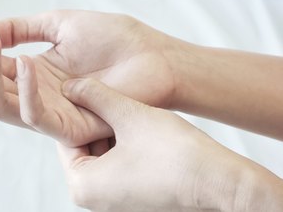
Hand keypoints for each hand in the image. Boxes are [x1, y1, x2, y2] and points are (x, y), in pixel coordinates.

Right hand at [0, 2, 174, 145]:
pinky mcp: (69, 125)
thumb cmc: (114, 40)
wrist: (154, 57)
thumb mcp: (60, 25)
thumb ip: (22, 28)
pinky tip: (24, 62)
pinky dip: (23, 90)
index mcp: (31, 72)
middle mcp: (34, 94)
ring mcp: (50, 111)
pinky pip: (34, 115)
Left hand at [58, 78, 282, 211]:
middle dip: (96, 120)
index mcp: (82, 185)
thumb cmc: (175, 153)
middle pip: (84, 146)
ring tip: (123, 107)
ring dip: (111, 129)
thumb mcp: (130, 115)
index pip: (67, 139)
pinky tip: (136, 125)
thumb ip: (97, 97)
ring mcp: (112, 199)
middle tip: (103, 93)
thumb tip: (71, 86)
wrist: (218, 182)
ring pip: (101, 152)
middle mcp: (92, 198)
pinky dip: (122, 143)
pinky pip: (117, 163)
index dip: (77, 109)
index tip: (82, 88)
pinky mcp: (131, 196)